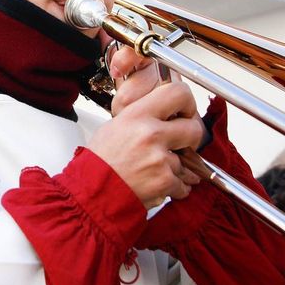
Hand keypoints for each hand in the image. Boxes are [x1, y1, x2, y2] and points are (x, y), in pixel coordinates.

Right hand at [87, 67, 203, 208]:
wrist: (91, 191)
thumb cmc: (100, 161)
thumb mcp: (116, 125)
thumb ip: (144, 115)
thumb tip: (168, 112)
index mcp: (137, 115)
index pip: (178, 93)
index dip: (187, 104)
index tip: (184, 113)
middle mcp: (150, 133)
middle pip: (194, 129)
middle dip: (189, 140)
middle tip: (180, 145)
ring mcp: (159, 158)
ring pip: (188, 161)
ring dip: (176, 168)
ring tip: (155, 171)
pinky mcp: (164, 181)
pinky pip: (183, 184)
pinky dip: (174, 188)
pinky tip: (157, 184)